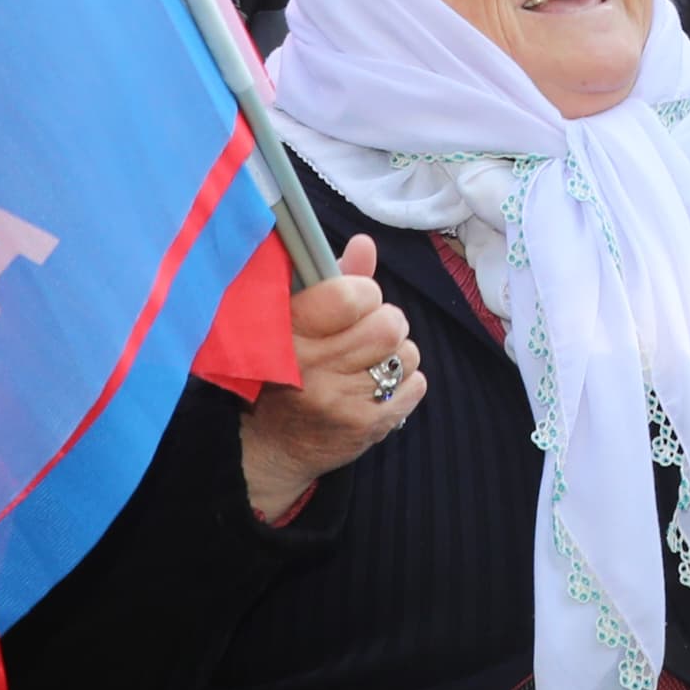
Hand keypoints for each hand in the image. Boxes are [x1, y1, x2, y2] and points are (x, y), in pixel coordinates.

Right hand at [237, 238, 425, 520]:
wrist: (273, 444)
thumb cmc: (287, 367)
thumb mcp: (297, 318)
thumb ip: (334, 279)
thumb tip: (365, 244)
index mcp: (290, 332)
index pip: (352, 296)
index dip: (364, 292)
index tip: (355, 301)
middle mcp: (313, 368)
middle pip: (389, 325)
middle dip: (386, 322)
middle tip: (367, 332)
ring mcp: (341, 401)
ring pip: (407, 354)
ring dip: (396, 353)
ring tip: (369, 361)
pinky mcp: (365, 427)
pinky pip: (416, 384)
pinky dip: (405, 381)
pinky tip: (377, 386)